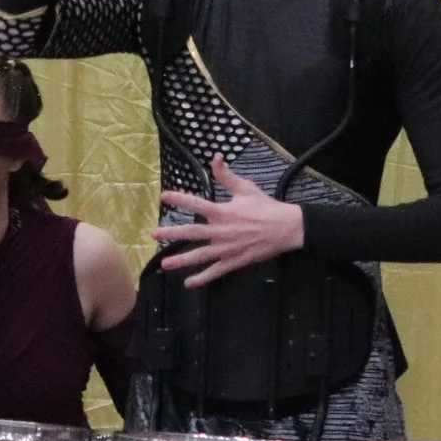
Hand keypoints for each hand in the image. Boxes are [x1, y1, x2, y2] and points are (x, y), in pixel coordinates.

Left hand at [155, 157, 305, 286]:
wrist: (286, 228)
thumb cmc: (266, 207)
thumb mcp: (246, 188)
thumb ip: (227, 175)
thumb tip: (215, 157)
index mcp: (223, 211)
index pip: (196, 203)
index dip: (179, 199)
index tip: (164, 196)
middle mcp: (221, 230)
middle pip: (192, 232)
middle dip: (172, 233)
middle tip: (154, 234)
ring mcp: (227, 248)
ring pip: (200, 255)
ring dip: (181, 260)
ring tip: (165, 264)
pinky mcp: (234, 261)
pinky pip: (216, 271)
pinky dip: (202, 278)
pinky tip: (189, 283)